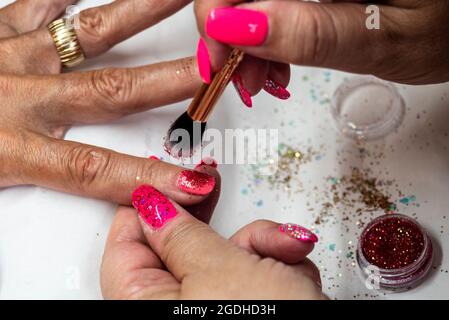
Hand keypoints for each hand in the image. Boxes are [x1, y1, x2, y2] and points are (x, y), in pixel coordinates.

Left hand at [0, 0, 219, 206]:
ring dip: (140, 16)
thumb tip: (65, 216)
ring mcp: (10, 57)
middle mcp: (18, 95)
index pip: (95, 168)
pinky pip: (36, 7)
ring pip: (90, 33)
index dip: (149, 176)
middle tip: (211, 69)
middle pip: (113, 90)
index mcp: (9, 146)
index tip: (192, 181)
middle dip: (171, 81)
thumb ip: (22, 202)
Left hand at [101, 183, 324, 299]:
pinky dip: (275, 262)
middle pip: (180, 247)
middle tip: (210, 187)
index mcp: (146, 308)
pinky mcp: (245, 306)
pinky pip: (249, 270)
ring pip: (223, 254)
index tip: (163, 178)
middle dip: (211, 222)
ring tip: (284, 251)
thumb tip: (151, 207)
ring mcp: (213, 309)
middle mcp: (175, 312)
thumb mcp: (220, 271)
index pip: (125, 246)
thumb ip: (179, 235)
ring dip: (258, 244)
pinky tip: (295, 270)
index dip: (144, 205)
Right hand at [194, 0, 448, 106]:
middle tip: (239, 76)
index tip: (218, 55)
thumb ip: (314, 32)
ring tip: (262, 77)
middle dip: (228, 27)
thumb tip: (237, 27)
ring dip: (244, 33)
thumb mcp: (384, 39)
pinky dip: (264, 29)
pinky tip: (274, 56)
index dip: (216, 8)